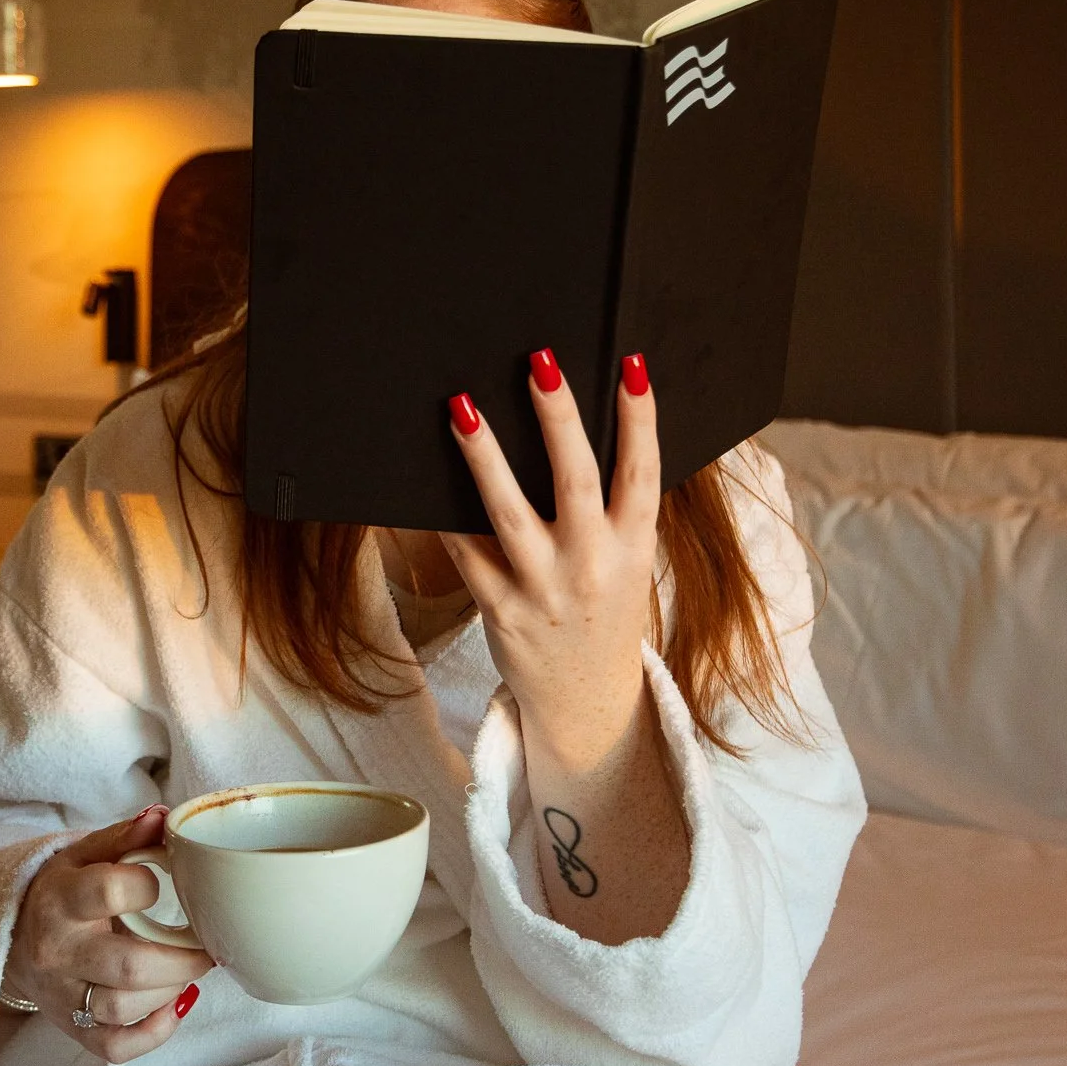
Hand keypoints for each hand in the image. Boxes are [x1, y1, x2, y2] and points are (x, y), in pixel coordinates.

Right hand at [5, 805, 211, 1063]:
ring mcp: (62, 996)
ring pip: (122, 1008)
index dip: (148, 886)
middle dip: (182, 959)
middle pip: (128, 965)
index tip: (164, 885)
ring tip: (186, 971)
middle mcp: (57, 952)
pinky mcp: (72, 1030)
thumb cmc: (62, 892)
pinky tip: (173, 1006)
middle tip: (206, 946)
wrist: (13, 938)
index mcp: (60, 900)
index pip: (109, 892)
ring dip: (170, 991)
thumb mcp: (84, 855)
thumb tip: (166, 818)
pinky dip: (154, 1033)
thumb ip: (124, 837)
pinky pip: (115, 1047)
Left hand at [440, 351, 660, 773]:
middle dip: (558, 419)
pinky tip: (423, 477)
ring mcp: (544, 589)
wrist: (589, 702)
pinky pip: (466, 554)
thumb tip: (579, 429)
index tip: (631, 365)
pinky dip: (444, 516)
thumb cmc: (605, 612)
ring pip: (508, 513)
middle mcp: (592, 565)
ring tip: (462, 406)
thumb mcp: (630, 563)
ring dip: (483, 456)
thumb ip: (613, 509)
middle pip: (575, 481)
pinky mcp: (501, 610)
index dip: (641, 420)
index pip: (643, 473)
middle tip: (540, 364)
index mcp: (634, 547)